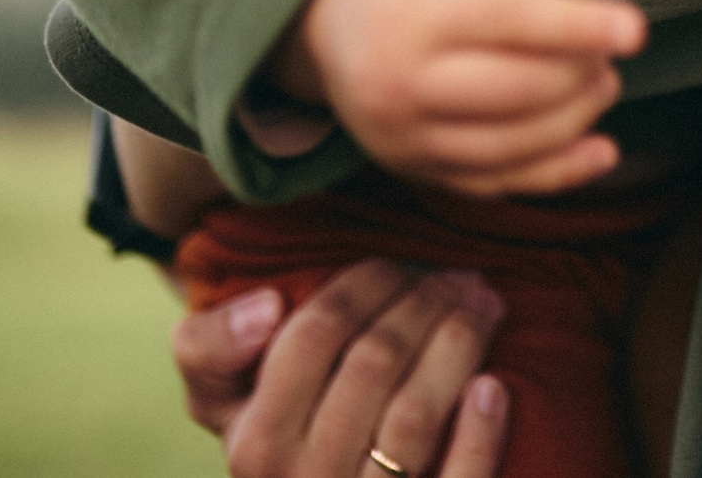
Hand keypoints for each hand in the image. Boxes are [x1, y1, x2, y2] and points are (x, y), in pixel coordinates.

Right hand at [176, 262, 509, 477]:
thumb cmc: (273, 435)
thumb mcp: (218, 398)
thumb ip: (208, 345)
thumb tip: (267, 307)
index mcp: (254, 439)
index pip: (314, 333)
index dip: (366, 283)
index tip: (399, 262)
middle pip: (376, 362)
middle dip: (424, 302)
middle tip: (457, 275)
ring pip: (416, 416)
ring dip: (460, 346)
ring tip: (485, 306)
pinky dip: (480, 432)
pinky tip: (493, 385)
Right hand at [273, 0, 646, 196]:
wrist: (321, 28)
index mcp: (415, 14)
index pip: (508, 22)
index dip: (577, 25)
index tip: (635, 28)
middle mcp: (404, 83)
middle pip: (517, 91)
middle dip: (581, 73)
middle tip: (612, 51)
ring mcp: (407, 136)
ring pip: (512, 146)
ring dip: (576, 118)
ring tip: (603, 83)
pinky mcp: (418, 169)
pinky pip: (495, 186)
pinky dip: (556, 174)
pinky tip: (601, 150)